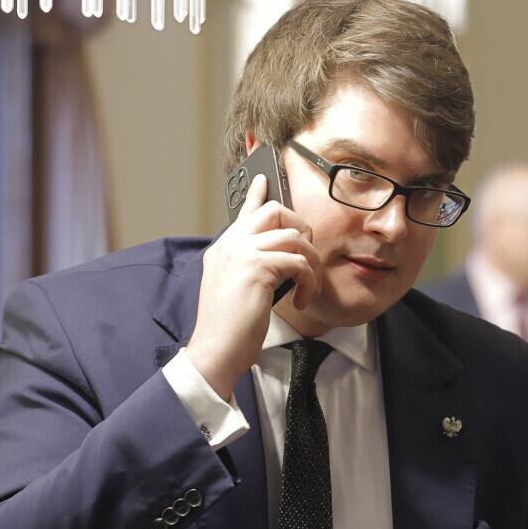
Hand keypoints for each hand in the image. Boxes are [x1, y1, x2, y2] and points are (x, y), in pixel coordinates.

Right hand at [186, 174, 321, 399]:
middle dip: (302, 230)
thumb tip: (280, 261)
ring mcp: (241, 253)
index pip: (245, 211)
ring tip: (307, 288)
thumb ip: (252, 268)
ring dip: (312, 264)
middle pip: (275, 211)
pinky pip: (299, 260)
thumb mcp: (237, 290)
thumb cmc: (230, 329)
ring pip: (294, 235)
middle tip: (306, 260)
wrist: (215, 350)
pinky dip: (308, 280)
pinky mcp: (256, 267)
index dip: (258, 192)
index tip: (265, 178)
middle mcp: (230, 245)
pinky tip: (302, 299)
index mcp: (224, 249)